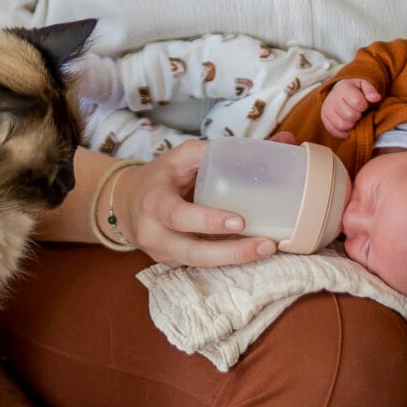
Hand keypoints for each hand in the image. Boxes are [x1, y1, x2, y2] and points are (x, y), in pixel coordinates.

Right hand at [112, 141, 276, 267]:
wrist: (125, 203)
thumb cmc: (161, 177)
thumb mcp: (181, 157)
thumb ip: (221, 150)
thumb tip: (280, 141)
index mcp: (154, 202)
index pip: (179, 216)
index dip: (209, 221)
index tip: (240, 221)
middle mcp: (154, 234)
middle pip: (194, 253)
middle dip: (233, 252)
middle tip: (266, 244)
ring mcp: (162, 254)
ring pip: (200, 263)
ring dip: (235, 259)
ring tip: (267, 248)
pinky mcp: (172, 263)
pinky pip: (201, 265)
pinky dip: (226, 259)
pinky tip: (250, 251)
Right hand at [320, 78, 380, 137]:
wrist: (338, 93)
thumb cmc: (354, 91)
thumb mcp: (363, 85)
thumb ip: (370, 91)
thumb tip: (376, 98)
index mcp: (344, 88)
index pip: (358, 102)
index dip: (364, 106)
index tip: (363, 105)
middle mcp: (332, 99)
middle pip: (350, 115)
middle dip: (358, 116)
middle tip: (358, 113)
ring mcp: (327, 110)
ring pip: (342, 125)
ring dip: (351, 125)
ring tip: (353, 119)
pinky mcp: (324, 120)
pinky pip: (335, 132)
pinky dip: (344, 131)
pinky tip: (348, 124)